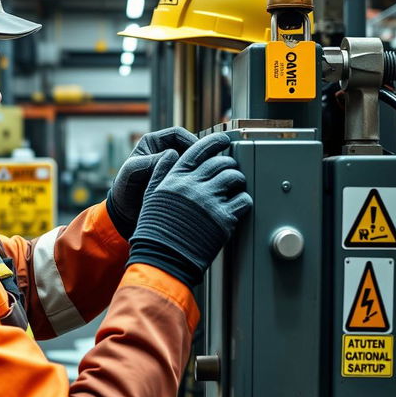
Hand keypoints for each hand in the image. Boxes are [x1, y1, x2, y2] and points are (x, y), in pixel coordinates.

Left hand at [106, 127, 197, 238]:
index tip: (199, 152)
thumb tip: (172, 155)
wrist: (125, 211)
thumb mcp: (132, 171)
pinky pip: (192, 175)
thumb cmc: (124, 189)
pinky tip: (201, 186)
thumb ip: (149, 161)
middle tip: (208, 165)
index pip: (177, 134)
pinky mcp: (178, 179)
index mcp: (153, 143)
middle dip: (200, 154)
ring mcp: (172, 166)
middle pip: (189, 146)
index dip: (190, 140)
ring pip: (193, 161)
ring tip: (206, 177)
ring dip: (200, 167)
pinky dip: (198, 179)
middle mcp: (164, 151)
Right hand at [128, 132, 251, 287]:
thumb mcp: (150, 195)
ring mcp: (209, 201)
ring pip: (234, 178)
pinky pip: (243, 201)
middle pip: (220, 163)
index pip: (199, 150)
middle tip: (231, 169)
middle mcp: (193, 185)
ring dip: (238, 180)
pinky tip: (239, 204)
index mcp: (176, 178)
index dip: (214, 141)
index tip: (223, 140)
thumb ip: (161, 171)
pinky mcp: (223, 219)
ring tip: (236, 186)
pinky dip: (244, 200)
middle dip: (229, 164)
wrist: (162, 256)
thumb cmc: (154, 228)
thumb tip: (171, 153)